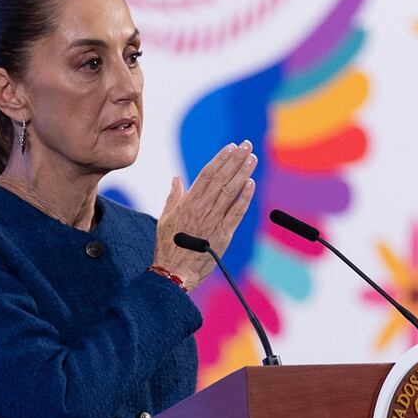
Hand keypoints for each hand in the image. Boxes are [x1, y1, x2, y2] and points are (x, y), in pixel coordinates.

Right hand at [153, 140, 256, 290]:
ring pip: (231, 192)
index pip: (206, 174)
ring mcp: (214, 221)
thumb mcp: (165, 218)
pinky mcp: (224, 234)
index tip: (230, 147)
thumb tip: (177, 179)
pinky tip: (252, 184)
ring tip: (252, 159)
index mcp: (187, 203)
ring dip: (242, 173)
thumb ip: (173, 197)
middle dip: (235, 160)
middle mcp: (202, 208)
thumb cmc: (167, 246)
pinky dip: (245, 198)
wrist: (174, 272)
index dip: (220, 159)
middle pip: (221, 179)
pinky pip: (236, 213)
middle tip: (246, 145)